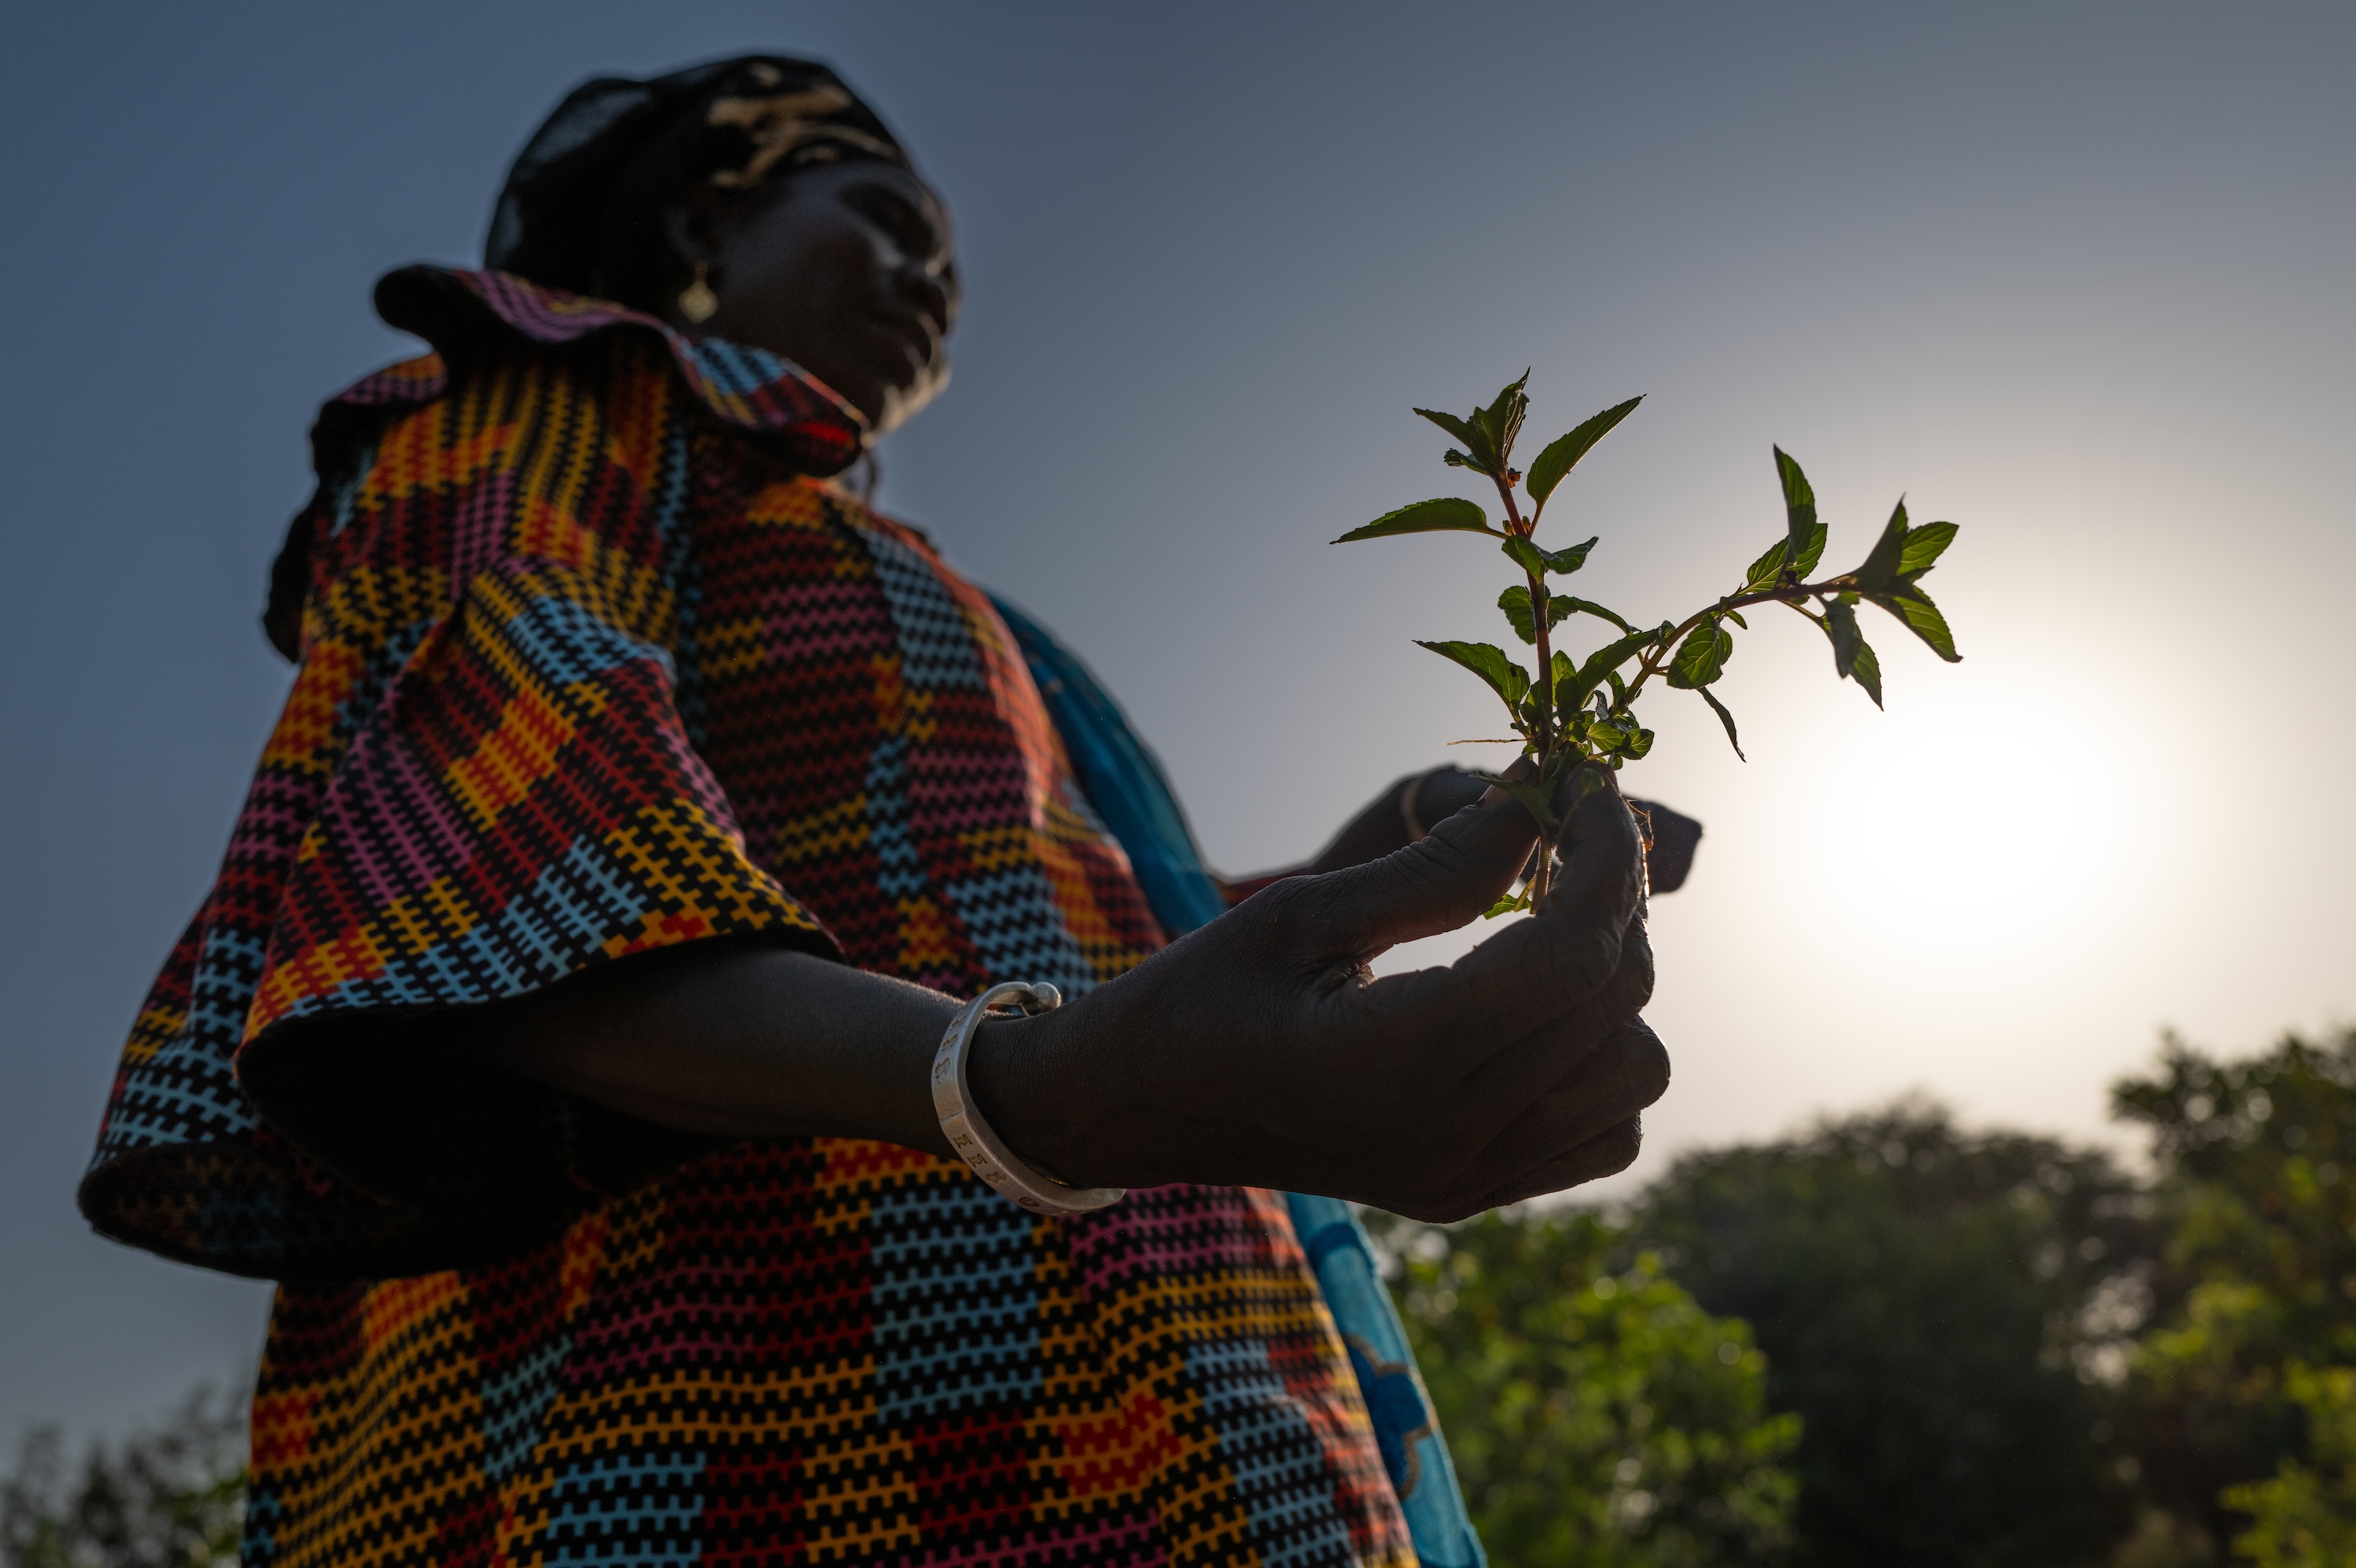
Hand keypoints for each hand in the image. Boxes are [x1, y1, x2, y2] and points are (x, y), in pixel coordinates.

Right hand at [978, 774, 1665, 1219]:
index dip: (1603, 857)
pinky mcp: (1476, 1194)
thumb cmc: (1199, 994)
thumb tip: (1544, 796)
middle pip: (1614, 1006)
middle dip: (1614, 898)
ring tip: (1548, 920)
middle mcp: (1448, 1139)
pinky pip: (1606, 1133)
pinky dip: (1601, 1059)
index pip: (1567, 957)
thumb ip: (1436, 863)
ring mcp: (1469, 1179)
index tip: (1585, 783)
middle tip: (1565, 828)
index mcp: (1394, 1065)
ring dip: (1613, 983)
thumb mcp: (1303, 910)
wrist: (1137, 1108)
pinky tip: (1539, 1006)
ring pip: (1635, 1073)